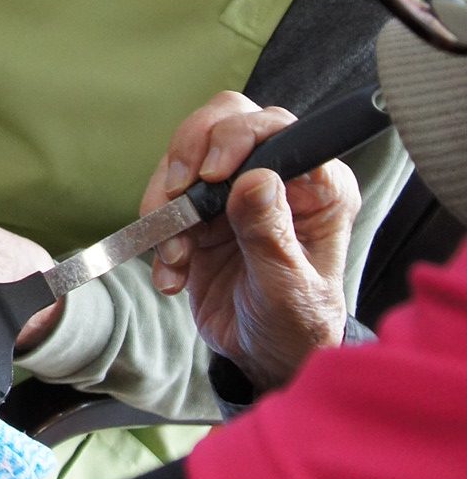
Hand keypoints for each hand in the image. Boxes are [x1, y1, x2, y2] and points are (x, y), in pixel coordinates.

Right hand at [144, 92, 357, 389]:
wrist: (265, 359)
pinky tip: (173, 273)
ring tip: (175, 257)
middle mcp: (279, 175)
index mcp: (319, 186)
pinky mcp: (203, 209)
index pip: (279, 129)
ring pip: (187, 153)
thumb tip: (255, 179)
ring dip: (169, 202)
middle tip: (175, 194)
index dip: (239, 137)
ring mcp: (236, 188)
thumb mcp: (289, 290)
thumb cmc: (297, 328)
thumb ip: (272, 236)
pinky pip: (167, 195)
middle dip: (190, 151)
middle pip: (227, 119)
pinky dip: (159, 230)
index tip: (209, 174)